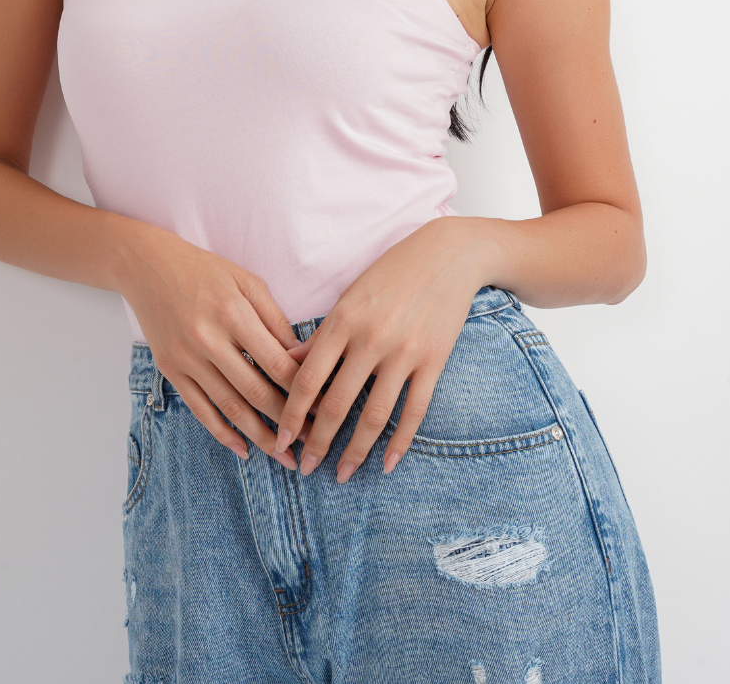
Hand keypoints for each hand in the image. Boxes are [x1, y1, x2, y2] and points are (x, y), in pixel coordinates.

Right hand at [118, 224, 308, 467]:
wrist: (147, 267)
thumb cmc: (204, 270)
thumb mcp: (246, 281)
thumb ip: (274, 318)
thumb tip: (302, 356)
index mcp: (233, 314)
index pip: (276, 363)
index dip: (303, 390)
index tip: (322, 406)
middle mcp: (209, 339)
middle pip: (256, 391)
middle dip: (287, 421)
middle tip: (311, 440)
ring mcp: (187, 358)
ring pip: (230, 408)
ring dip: (260, 436)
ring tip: (284, 456)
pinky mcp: (171, 370)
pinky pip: (200, 410)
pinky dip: (222, 434)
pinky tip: (243, 449)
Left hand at [273, 217, 493, 481]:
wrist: (449, 255)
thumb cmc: (392, 272)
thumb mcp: (351, 295)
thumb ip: (322, 334)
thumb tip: (286, 363)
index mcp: (343, 320)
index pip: (308, 378)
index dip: (291, 414)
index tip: (280, 439)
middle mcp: (371, 339)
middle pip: (337, 404)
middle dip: (317, 442)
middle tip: (304, 469)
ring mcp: (404, 353)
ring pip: (374, 416)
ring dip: (355, 451)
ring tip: (341, 475)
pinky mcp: (434, 362)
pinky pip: (414, 411)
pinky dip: (400, 442)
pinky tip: (388, 464)